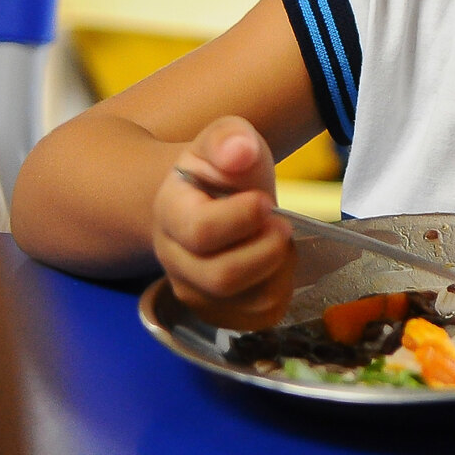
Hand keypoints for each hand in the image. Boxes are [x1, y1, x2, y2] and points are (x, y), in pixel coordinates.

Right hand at [152, 116, 295, 328]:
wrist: (209, 196)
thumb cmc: (220, 167)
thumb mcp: (224, 138)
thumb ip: (228, 138)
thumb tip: (239, 151)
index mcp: (170, 213)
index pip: (201, 231)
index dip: (244, 218)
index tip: (266, 199)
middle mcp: (173, 259)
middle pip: (222, 277)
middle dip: (267, 251)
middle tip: (283, 225)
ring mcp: (194, 290)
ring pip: (246, 301)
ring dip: (278, 269)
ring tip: (279, 239)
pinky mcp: (219, 311)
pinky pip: (260, 316)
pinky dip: (281, 288)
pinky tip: (276, 261)